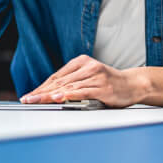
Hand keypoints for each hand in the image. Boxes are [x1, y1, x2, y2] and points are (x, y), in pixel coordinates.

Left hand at [19, 55, 149, 107]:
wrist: (134, 84)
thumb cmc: (110, 83)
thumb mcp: (90, 77)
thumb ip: (73, 82)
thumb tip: (51, 93)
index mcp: (81, 62)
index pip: (56, 76)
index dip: (42, 86)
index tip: (30, 94)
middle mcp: (87, 67)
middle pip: (59, 81)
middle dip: (41, 91)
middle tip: (28, 99)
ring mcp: (96, 76)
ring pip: (68, 86)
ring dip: (50, 94)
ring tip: (38, 100)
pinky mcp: (103, 87)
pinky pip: (83, 91)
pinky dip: (69, 95)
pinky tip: (59, 98)